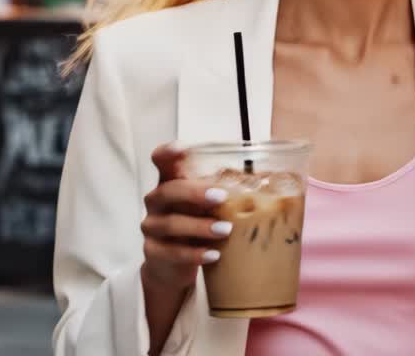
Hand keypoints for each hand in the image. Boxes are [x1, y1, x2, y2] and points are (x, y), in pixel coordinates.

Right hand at [140, 143, 233, 294]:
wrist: (172, 264)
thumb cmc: (194, 226)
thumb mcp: (204, 206)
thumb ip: (221, 192)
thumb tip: (263, 182)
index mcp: (170, 183)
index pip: (161, 160)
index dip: (167, 152)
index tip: (181, 148)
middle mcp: (157, 202)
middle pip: (168, 191)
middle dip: (194, 193)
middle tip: (221, 197)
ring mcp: (151, 227)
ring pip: (171, 224)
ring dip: (199, 226)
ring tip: (225, 230)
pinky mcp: (153, 252)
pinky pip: (171, 252)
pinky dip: (194, 254)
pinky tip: (214, 254)